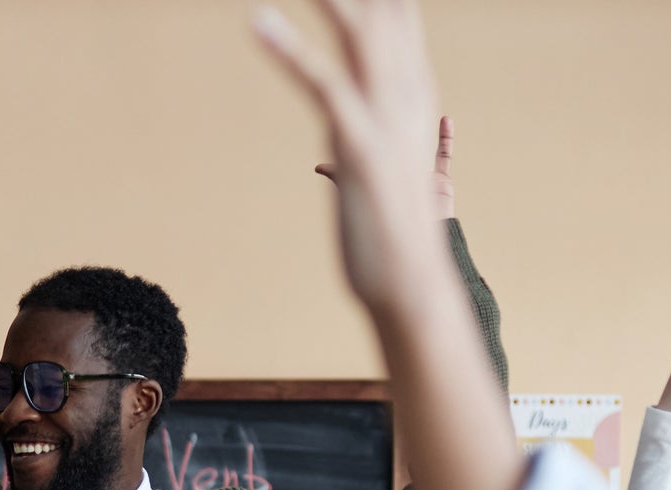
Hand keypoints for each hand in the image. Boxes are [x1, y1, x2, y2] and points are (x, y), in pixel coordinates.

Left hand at [257, 0, 446, 315]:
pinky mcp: (358, 142)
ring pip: (357, 29)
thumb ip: (358, 142)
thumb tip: (333, 144)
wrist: (410, 281)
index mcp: (412, 91)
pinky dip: (289, 48)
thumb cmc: (391, 232)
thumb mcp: (374, 171)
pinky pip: (321, 81)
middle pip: (383, 6)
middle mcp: (405, 92)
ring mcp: (384, 115)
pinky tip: (257, 22)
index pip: (399, 11)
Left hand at [316, 113, 459, 222]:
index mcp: (382, 175)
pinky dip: (447, 137)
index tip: (364, 119)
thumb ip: (341, 176)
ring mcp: (420, 176)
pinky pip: (445, 155)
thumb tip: (316, 166)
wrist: (415, 242)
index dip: (367, 137)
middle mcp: (400, 173)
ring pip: (422, 144)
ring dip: (421, 126)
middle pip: (398, 144)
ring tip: (421, 106)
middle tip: (393, 100)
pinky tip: (445, 119)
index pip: (373, 150)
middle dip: (396, 125)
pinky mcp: (441, 180)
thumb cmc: (385, 221)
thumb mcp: (359, 191)